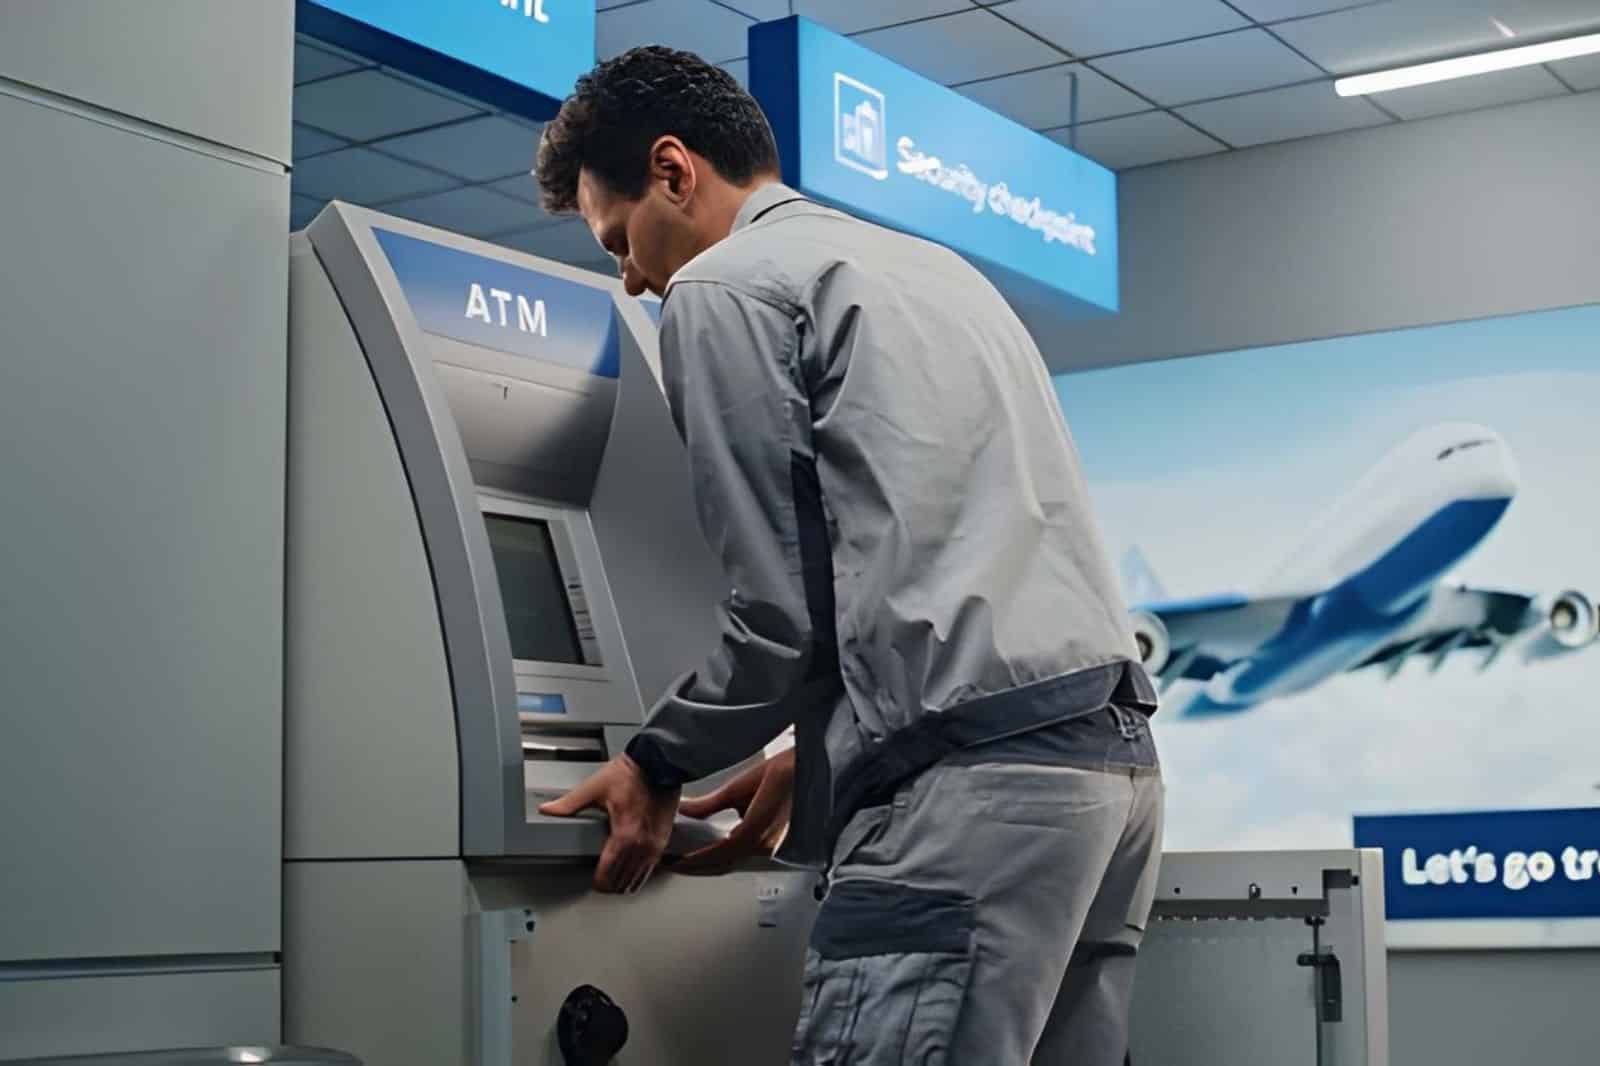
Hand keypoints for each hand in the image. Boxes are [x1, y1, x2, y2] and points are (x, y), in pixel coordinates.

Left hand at [539, 755, 680, 893]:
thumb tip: (548, 809)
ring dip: (625, 883)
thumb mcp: (594, 788)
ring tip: (614, 880)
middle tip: (601, 882)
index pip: (609, 874)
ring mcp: (655, 844)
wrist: (659, 764)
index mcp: (624, 835)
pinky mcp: (663, 839)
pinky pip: (651, 868)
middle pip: (623, 882)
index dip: (598, 883)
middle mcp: (642, 844)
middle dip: (610, 885)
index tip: (594, 882)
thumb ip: (569, 803)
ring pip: (638, 879)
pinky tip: (632, 871)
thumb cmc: (630, 774)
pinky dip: (640, 874)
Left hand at [671, 748, 795, 875]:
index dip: (693, 861)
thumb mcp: (740, 785)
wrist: (809, 768)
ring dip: (709, 864)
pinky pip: (744, 855)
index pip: (717, 855)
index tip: (673, 862)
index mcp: (756, 832)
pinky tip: (710, 851)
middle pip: (723, 865)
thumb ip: (711, 803)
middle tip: (672, 864)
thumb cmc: (782, 771)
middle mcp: (765, 845)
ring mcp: (771, 846)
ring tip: (686, 859)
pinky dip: (724, 857)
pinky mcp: (774, 842)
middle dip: (696, 868)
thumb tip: (685, 810)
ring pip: (733, 863)